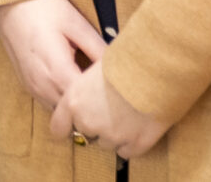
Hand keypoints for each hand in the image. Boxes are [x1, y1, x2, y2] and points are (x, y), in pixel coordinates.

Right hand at [0, 0, 106, 110]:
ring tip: (91, 89)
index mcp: (59, 72)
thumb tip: (120, 67)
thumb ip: (98, 48)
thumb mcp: (76, 23)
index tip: (117, 88)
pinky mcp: (28, 86)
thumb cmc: (43, 8)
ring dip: (76, 105)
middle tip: (108, 91)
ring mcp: (34, 89)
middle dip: (93, 105)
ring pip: (62, 113)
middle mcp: (44, 87)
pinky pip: (50, 104)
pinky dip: (63, 101)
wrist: (7, 3)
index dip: (106, 97)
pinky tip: (73, 84)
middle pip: (76, 113)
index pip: (89, 103)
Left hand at [51, 53, 169, 159]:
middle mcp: (89, 122)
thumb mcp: (95, 66)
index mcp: (74, 101)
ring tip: (129, 113)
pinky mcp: (135, 144)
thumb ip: (87, 85)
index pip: (58, 127)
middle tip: (111, 107)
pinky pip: (128, 151)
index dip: (66, 126)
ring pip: (108, 143)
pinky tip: (139, 126)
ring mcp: (112, 136)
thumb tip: (90, 88)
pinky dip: (132, 142)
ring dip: (115, 133)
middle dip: (96, 124)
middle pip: (87, 133)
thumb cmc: (124, 59)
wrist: (152, 70)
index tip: (71, 126)